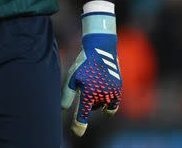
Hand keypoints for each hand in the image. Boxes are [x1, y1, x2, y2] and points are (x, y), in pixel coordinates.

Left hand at [61, 8, 122, 135]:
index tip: (77, 133)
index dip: (79, 125)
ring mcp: (112, 92)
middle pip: (92, 108)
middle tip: (84, 90)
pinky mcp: (118, 88)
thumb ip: (67, 95)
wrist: (101, 48)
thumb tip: (63, 109)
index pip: (83, 114)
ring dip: (97, 103)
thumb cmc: (84, 63)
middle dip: (87, 104)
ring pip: (102, 106)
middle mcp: (102, 95)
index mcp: (89, 92)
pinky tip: (103, 103)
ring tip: (92, 88)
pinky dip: (108, 105)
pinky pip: (113, 104)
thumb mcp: (72, 78)